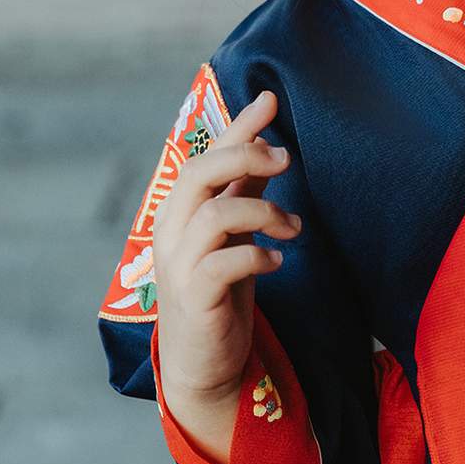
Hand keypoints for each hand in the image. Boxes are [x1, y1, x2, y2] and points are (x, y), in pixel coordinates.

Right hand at [151, 88, 300, 411]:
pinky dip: (259, 255)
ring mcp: (178, 264)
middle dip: (246, 156)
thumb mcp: (235, 235)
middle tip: (288, 160)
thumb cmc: (219, 293)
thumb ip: (245, 192)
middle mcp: (171, 231)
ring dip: (265, 213)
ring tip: (293, 229)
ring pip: (215, 214)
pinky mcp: (194, 297)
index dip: (238, 126)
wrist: (202, 363)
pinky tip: (276, 262)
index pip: (206, 154)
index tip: (271, 100)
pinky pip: (225, 262)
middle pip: (199, 172)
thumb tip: (270, 147)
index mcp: (180, 210)